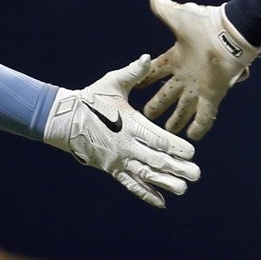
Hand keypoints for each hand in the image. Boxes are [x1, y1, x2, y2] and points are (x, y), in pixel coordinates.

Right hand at [44, 55, 200, 207]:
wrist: (64, 120)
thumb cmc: (92, 98)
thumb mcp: (113, 83)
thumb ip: (134, 73)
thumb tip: (147, 58)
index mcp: (129, 124)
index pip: (155, 138)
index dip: (174, 146)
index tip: (191, 153)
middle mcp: (125, 145)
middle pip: (154, 159)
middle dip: (176, 168)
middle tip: (196, 175)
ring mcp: (118, 159)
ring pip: (145, 174)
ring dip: (164, 183)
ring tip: (183, 189)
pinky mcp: (111, 168)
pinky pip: (130, 183)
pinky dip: (145, 193)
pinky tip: (161, 202)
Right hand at [143, 0, 259, 138]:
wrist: (228, 34)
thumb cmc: (204, 24)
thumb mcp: (179, 16)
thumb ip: (165, 10)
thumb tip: (154, 0)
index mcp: (177, 57)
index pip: (157, 71)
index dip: (146, 79)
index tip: (136, 88)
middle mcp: (187, 75)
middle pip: (168, 94)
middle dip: (159, 106)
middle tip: (148, 117)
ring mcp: (199, 87)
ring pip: (185, 108)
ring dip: (177, 120)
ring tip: (168, 133)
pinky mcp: (213, 95)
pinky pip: (205, 116)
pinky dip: (200, 127)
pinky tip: (194, 138)